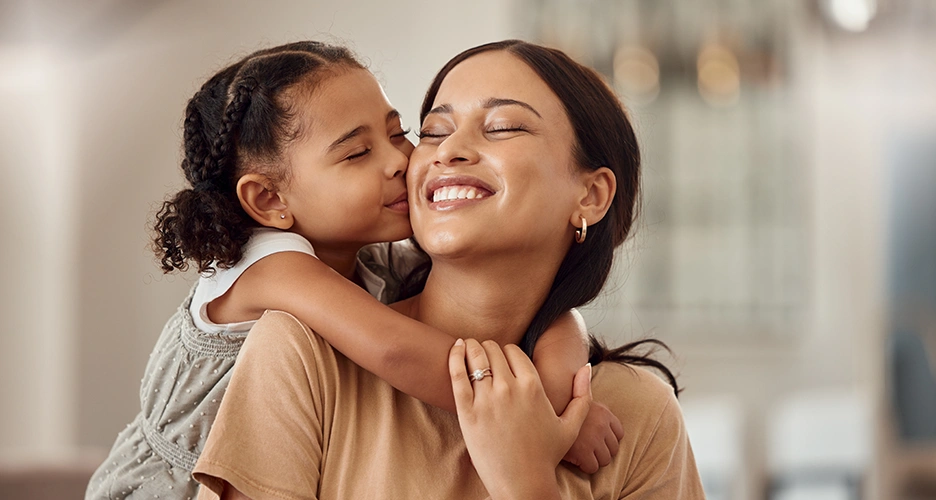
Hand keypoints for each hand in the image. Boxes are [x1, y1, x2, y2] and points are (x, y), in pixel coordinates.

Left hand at [449, 338, 591, 499]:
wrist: (522, 483)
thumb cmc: (545, 456)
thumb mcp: (571, 426)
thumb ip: (582, 395)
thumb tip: (587, 367)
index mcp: (534, 387)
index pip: (513, 351)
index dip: (506, 352)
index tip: (502, 359)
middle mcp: (510, 389)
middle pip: (493, 350)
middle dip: (487, 348)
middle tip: (482, 353)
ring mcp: (488, 400)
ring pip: (475, 357)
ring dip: (471, 348)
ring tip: (467, 348)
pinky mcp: (468, 412)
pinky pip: (457, 374)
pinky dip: (454, 357)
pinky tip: (455, 349)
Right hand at [562, 400, 624, 472]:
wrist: (543, 410)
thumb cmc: (557, 407)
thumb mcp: (579, 401)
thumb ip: (592, 410)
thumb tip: (598, 407)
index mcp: (604, 412)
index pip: (618, 433)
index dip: (607, 439)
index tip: (595, 441)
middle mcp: (602, 425)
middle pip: (613, 448)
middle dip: (601, 451)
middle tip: (585, 449)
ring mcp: (593, 439)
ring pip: (605, 460)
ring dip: (593, 460)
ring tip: (579, 455)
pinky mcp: (583, 452)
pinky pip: (593, 467)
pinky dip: (584, 466)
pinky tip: (573, 459)